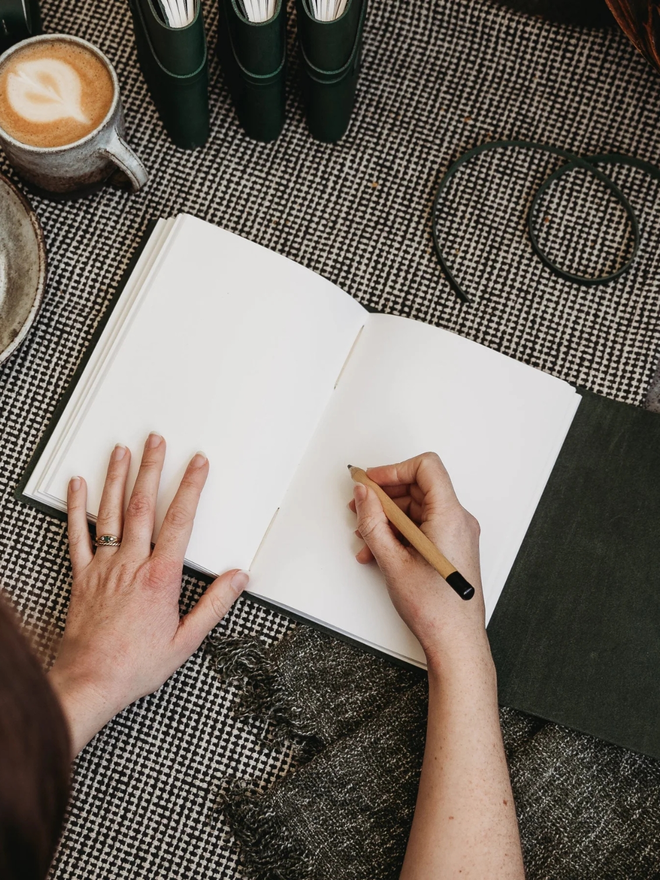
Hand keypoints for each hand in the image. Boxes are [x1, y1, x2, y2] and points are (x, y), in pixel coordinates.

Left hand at [48, 433, 247, 755]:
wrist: (91, 681)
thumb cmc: (136, 664)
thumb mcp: (187, 639)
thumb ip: (214, 604)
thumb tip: (237, 577)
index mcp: (160, 578)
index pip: (180, 521)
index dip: (191, 487)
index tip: (197, 464)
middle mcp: (131, 565)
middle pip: (143, 506)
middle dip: (152, 469)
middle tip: (156, 441)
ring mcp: (103, 568)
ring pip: (111, 513)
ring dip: (117, 478)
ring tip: (122, 451)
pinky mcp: (82, 577)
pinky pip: (77, 536)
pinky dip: (76, 508)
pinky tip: (78, 486)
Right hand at [350, 452, 486, 666]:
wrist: (455, 641)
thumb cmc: (435, 609)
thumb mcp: (392, 561)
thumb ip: (373, 521)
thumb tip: (364, 495)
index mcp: (450, 516)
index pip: (425, 467)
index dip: (394, 470)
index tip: (371, 482)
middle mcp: (458, 520)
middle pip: (418, 487)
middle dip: (385, 496)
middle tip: (360, 506)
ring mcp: (456, 534)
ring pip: (416, 509)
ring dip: (388, 518)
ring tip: (366, 538)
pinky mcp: (450, 546)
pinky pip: (421, 526)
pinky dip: (399, 532)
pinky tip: (379, 550)